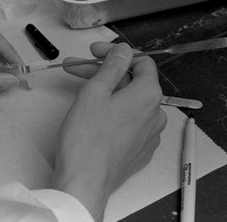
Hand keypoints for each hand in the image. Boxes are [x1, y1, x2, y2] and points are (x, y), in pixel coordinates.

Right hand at [51, 42, 166, 220]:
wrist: (85, 180)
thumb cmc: (86, 138)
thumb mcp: (94, 91)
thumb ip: (111, 67)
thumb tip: (122, 51)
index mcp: (147, 95)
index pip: (141, 62)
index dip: (115, 54)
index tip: (95, 53)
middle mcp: (154, 114)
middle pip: (131, 82)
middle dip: (103, 72)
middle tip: (76, 68)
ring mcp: (148, 134)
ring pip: (128, 102)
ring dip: (105, 91)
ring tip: (79, 91)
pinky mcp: (138, 149)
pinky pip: (128, 121)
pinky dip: (112, 111)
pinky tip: (91, 112)